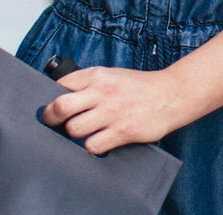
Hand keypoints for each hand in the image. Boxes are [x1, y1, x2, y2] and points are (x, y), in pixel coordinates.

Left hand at [41, 65, 195, 154]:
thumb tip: (60, 97)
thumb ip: (88, 84)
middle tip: (55, 124)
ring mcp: (112, 112)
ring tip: (84, 133)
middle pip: (60, 107)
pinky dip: (93, 147)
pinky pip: (93, 146)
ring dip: (76, 134)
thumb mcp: (111, 75)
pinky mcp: (123, 131)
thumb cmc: (138, 87)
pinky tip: (99, 142)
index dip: (51, 99)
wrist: (171, 94)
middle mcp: (102, 91)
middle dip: (52, 118)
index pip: (60, 86)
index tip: (53, 109)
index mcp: (97, 75)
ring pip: (74, 129)